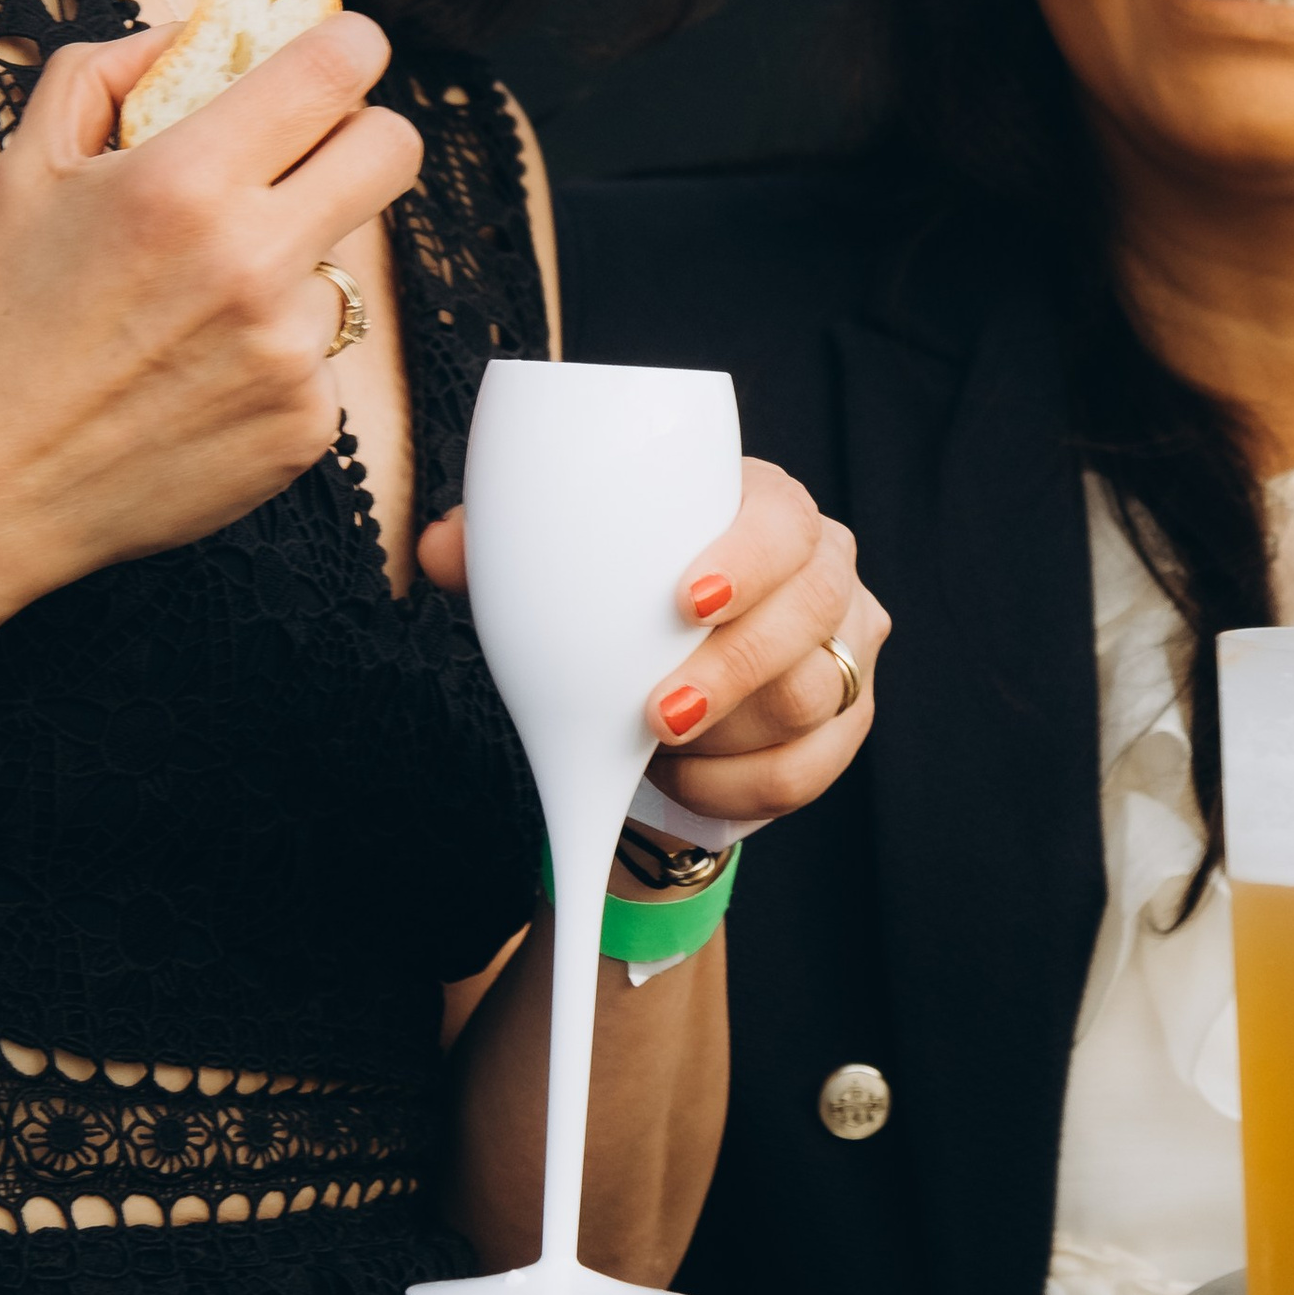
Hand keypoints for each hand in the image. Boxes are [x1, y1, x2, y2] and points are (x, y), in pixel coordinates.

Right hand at [0, 15, 421, 596]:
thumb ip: (107, 71)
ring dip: (296, 267)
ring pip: (348, 263)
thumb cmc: (8, 320)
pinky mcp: (309, 424)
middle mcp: (253, 262)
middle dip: (362, 136)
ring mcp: (291, 351)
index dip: (351, 45)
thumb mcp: (25, 168)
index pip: (336, 72)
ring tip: (206, 306)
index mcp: (186, 183)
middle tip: (311, 154)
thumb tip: (194, 32)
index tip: (342, 51)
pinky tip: (206, 374)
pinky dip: (280, 353)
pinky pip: (327, 354)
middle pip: (393, 151)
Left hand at [416, 456, 886, 826]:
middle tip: (655, 712)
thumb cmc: (618, 610)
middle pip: (810, 611)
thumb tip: (442, 548)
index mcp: (762, 508)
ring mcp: (846, 645)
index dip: (748, 556)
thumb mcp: (564, 575)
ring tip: (656, 745)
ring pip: (813, 695)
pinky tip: (689, 780)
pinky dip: (745, 786)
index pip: (783, 518)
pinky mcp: (851, 718)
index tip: (684, 599)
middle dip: (732, 669)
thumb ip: (505, 551)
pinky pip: (815, 766)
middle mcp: (821, 568)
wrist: (653, 689)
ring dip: (728, 733)